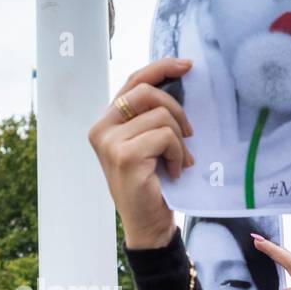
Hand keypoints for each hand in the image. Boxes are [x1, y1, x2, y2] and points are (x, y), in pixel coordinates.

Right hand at [88, 57, 192, 249]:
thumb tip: (179, 80)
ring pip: (160, 117)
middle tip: (189, 134)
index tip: (186, 65)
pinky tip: (174, 172)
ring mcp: (110, 143)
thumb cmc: (151, 184)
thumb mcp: (148, 143)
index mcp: (106, 123)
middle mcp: (101, 130)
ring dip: (179, 141)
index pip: (133, 82)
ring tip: (179, 162)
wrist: (148, 224)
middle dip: (175, 109)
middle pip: (146, 93)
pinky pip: (165, 137)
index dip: (160, 68)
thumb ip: (151, 116)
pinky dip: (178, 154)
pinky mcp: (125, 156)